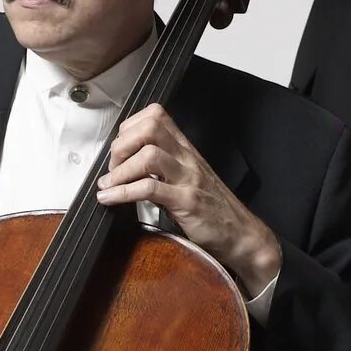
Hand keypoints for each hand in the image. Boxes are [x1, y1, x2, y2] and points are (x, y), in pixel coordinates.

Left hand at [96, 106, 280, 295]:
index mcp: (185, 149)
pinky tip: (111, 199)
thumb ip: (162, 168)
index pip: (154, 116)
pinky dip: (122, 193)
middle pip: (150, 127)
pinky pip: (149, 188)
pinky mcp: (186, 201)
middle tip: (113, 168)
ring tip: (110, 185)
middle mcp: (186, 157)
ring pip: (148, 155)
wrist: (241, 234)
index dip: (128, 128)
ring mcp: (187, 178)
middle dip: (122, 145)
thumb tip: (126, 167)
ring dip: (120, 170)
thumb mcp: (186, 178)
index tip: (119, 151)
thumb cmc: (213, 208)